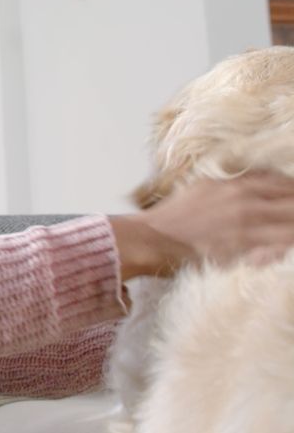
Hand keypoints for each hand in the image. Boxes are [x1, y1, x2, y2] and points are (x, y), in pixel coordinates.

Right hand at [111, 173, 293, 278]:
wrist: (152, 238)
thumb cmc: (172, 217)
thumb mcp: (202, 188)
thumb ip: (230, 186)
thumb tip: (251, 185)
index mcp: (236, 185)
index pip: (282, 183)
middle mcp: (246, 202)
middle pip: (292, 201)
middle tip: (293, 214)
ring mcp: (248, 227)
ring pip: (291, 225)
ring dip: (293, 226)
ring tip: (290, 231)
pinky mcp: (245, 249)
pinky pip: (281, 247)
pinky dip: (288, 245)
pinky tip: (288, 245)